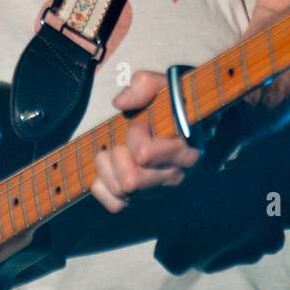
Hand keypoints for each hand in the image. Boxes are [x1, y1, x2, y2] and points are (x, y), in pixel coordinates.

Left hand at [90, 69, 200, 212]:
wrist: (184, 124)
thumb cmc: (172, 104)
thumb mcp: (164, 85)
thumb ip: (144, 85)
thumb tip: (120, 103)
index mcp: (183, 149)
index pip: (144, 154)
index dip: (134, 133)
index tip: (142, 121)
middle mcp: (173, 175)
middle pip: (130, 180)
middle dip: (118, 155)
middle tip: (122, 139)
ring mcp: (157, 189)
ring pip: (120, 191)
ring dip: (108, 168)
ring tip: (113, 151)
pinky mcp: (142, 198)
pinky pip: (114, 204)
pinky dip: (105, 186)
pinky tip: (109, 168)